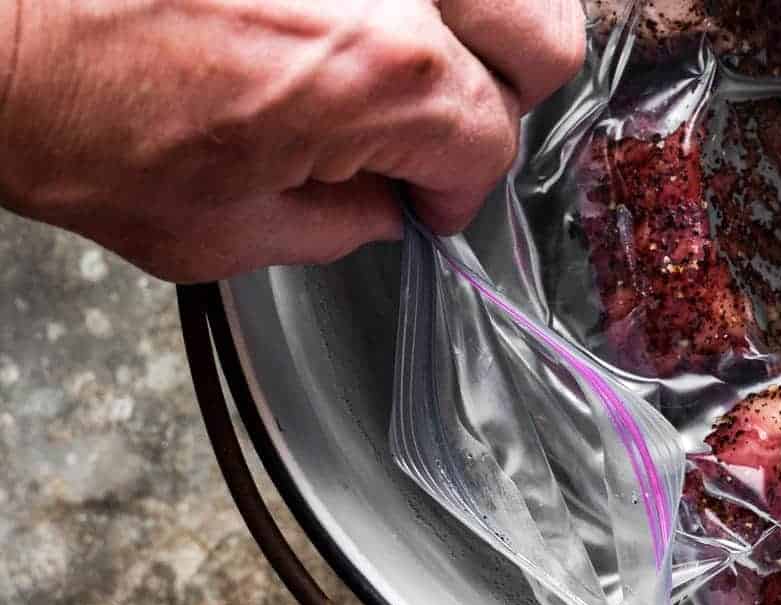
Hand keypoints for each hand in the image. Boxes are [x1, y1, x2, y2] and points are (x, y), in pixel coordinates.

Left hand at [0, 0, 583, 279]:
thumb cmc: (64, 108)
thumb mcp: (218, 232)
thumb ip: (338, 226)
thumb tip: (387, 204)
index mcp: (376, 75)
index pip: (487, 143)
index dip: (454, 192)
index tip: (422, 202)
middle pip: (542, 36)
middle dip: (494, 96)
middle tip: (433, 124)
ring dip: (470, 27)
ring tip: (404, 58)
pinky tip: (349, 15)